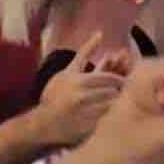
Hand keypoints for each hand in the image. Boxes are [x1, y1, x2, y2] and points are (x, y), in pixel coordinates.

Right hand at [35, 31, 127, 146]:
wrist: (43, 124)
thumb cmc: (55, 95)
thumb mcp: (68, 71)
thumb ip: (86, 52)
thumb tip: (101, 33)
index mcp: (79, 81)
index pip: (110, 78)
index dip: (118, 81)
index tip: (119, 84)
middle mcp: (83, 97)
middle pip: (113, 92)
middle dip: (119, 93)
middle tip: (120, 95)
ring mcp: (84, 114)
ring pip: (112, 108)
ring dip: (116, 106)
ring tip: (112, 106)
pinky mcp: (86, 130)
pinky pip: (107, 122)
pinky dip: (111, 118)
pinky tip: (109, 118)